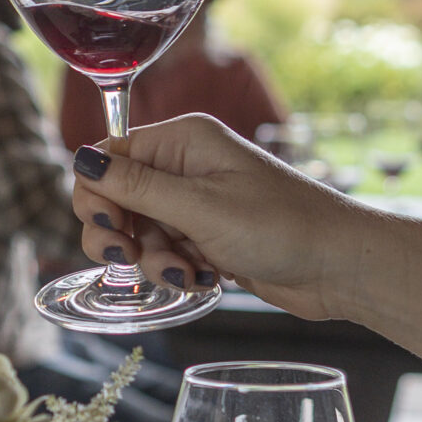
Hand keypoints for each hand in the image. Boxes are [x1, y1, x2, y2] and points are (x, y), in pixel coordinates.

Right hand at [70, 114, 356, 318]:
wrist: (340, 266)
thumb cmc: (282, 226)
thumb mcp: (199, 207)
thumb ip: (135, 187)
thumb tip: (81, 160)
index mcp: (183, 141)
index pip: (109, 156)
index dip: (97, 193)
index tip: (110, 227)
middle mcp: (186, 167)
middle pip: (117, 198)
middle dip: (119, 234)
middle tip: (131, 257)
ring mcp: (197, 205)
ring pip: (140, 234)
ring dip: (154, 261)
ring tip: (186, 273)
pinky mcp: (208, 238)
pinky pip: (167, 255)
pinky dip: (177, 272)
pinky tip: (206, 279)